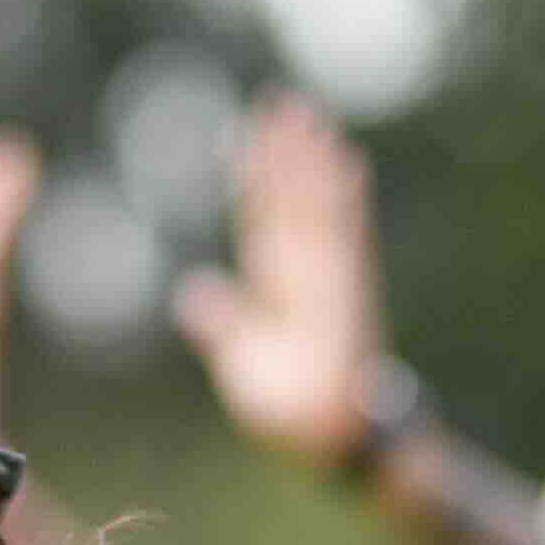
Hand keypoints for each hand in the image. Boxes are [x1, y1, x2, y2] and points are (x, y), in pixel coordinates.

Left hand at [171, 91, 387, 474]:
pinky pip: (349, 244)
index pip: (262, 222)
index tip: (241, 137)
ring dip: (312, 165)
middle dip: (284, 153)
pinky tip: (349, 165)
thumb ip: (223, 326)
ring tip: (308, 118)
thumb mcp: (244, 364)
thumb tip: (191, 294)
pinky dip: (347, 206)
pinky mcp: (354, 299)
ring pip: (318, 211)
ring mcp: (333, 284)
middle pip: (291, 202)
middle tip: (277, 100)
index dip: (252, 180)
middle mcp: (307, 277)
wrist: (335, 444)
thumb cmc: (294, 413)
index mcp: (279, 290)